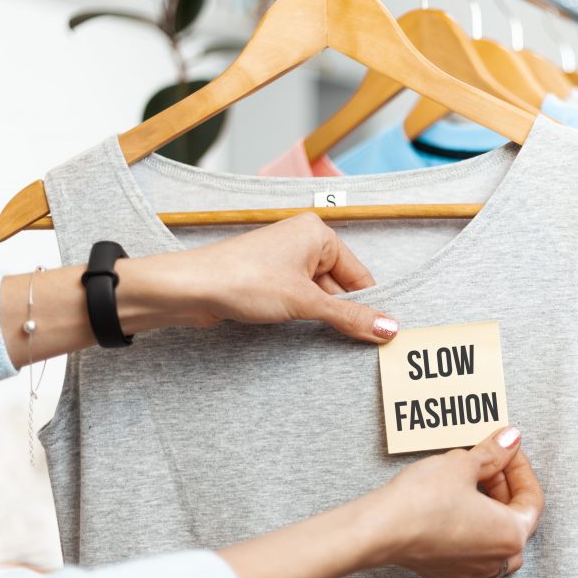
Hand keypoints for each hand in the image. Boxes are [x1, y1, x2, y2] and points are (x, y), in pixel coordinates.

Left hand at [139, 213, 397, 342]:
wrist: (189, 288)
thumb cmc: (244, 280)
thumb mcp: (306, 302)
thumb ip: (350, 316)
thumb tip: (389, 328)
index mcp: (318, 233)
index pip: (359, 275)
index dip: (367, 305)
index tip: (379, 334)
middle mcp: (303, 241)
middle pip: (340, 286)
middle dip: (343, 313)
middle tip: (356, 343)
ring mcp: (283, 260)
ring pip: (318, 294)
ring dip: (321, 316)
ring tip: (324, 337)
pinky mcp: (267, 279)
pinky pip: (298, 298)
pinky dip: (302, 315)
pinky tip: (301, 331)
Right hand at [373, 427, 544, 577]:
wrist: (381, 529)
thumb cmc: (424, 500)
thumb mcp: (464, 464)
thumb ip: (494, 453)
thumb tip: (510, 440)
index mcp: (511, 535)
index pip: (532, 498)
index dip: (520, 466)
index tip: (506, 448)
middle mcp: (496, 558)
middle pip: (515, 515)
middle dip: (504, 482)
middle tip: (488, 457)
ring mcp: (471, 568)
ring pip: (495, 531)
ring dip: (489, 502)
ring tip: (471, 475)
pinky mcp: (448, 567)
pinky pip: (473, 542)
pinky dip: (472, 518)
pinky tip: (454, 495)